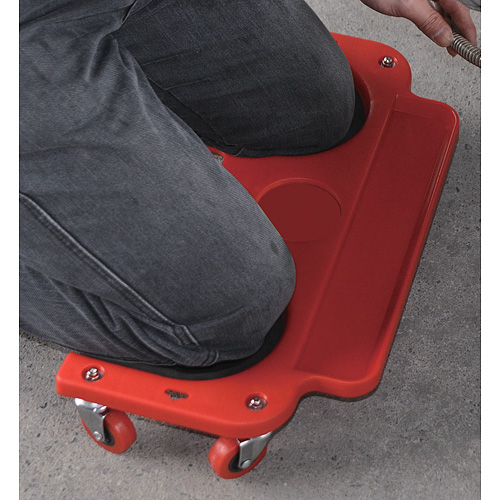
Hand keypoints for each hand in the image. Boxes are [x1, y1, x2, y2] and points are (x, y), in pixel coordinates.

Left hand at [360, 0, 476, 50]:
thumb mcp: (407, 6)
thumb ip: (427, 21)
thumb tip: (444, 37)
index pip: (460, 10)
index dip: (466, 30)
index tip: (470, 45)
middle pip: (454, 11)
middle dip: (459, 31)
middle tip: (460, 49)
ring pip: (444, 11)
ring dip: (448, 28)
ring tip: (450, 44)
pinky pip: (433, 11)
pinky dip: (437, 23)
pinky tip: (437, 31)